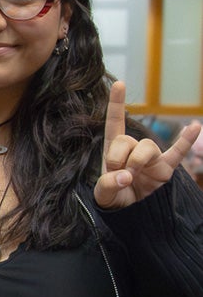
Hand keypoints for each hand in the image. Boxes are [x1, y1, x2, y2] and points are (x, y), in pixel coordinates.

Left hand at [94, 81, 200, 208]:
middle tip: (119, 173)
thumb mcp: (102, 194)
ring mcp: (151, 158)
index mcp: (113, 149)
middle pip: (128, 139)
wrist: (127, 213)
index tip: (118, 83)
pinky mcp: (165, 169)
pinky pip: (177, 153)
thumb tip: (127, 177)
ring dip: (138, 160)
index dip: (116, 104)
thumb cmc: (111, 198)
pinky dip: (186, 141)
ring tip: (133, 176)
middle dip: (120, 156)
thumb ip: (108, 184)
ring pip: (147, 147)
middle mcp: (133, 149)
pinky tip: (195, 126)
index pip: (114, 122)